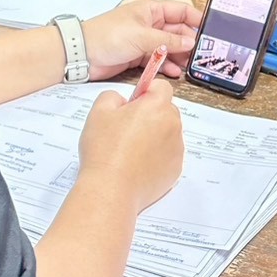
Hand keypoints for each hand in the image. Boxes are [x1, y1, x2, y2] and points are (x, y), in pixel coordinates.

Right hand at [78, 83, 183, 212]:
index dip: (146, 92)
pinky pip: (167, 155)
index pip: (162, 87)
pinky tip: (136, 165)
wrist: (111, 190)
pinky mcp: (175, 170)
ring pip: (167, 133)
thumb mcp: (99, 111)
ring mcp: (177, 149)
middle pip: (166, 110)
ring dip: (153, 136)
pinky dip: (156, 156)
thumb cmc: (104, 150)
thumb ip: (113, 96)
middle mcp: (173, 126)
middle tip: (126, 129)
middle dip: (150, 114)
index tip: (133, 104)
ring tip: (129, 150)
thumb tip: (124, 102)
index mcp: (157, 107)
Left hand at [82, 0, 201, 82]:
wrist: (82, 54)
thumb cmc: (106, 36)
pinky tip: (174, 72)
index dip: (196, 19)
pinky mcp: (137, 56)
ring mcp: (143, 40)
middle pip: (177, 31)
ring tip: (190, 66)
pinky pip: (158, 59)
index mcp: (150, 10)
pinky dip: (166, 66)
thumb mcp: (142, 36)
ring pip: (169, 47)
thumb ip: (168, 41)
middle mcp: (149, 24)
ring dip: (179, 56)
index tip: (209, 31)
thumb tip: (190, 42)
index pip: (180, 10)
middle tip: (202, 54)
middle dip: (189, 42)